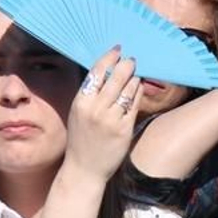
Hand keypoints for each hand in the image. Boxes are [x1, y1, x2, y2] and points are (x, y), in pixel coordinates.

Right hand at [61, 48, 141, 184]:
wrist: (85, 168)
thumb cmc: (81, 138)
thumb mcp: (78, 112)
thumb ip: (90, 93)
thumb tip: (106, 70)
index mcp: (81, 101)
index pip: (97, 71)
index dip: (109, 57)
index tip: (117, 49)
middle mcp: (96, 108)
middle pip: (116, 77)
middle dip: (126, 64)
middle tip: (132, 59)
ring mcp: (111, 119)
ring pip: (128, 89)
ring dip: (134, 77)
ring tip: (136, 73)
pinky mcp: (124, 129)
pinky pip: (134, 104)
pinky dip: (137, 93)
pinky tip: (138, 87)